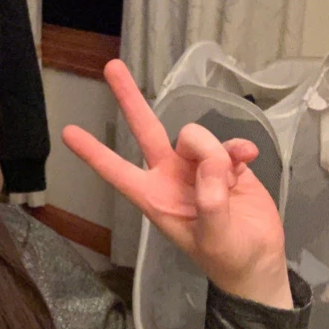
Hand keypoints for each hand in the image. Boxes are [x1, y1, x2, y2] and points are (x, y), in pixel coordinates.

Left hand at [62, 60, 292, 308]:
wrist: (259, 261)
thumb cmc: (228, 257)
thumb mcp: (215, 237)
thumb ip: (210, 201)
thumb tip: (209, 162)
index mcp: (156, 198)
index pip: (118, 172)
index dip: (94, 153)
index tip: (69, 132)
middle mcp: (170, 177)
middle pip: (145, 130)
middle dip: (129, 99)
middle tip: (111, 67)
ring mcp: (197, 167)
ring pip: (196, 136)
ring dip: (215, 150)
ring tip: (232, 179)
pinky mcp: (225, 163)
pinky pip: (228, 142)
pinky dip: (239, 148)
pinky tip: (249, 161)